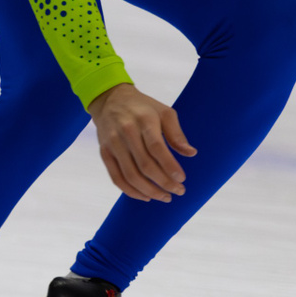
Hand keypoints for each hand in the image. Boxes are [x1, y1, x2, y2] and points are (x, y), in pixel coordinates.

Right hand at [87, 83, 195, 202]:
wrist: (110, 99)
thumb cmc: (143, 108)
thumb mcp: (164, 112)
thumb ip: (176, 134)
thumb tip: (191, 153)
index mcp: (144, 120)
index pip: (156, 148)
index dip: (169, 166)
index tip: (182, 179)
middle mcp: (126, 132)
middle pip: (144, 165)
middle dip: (163, 182)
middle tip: (179, 191)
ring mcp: (113, 144)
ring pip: (130, 175)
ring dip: (149, 191)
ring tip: (165, 197)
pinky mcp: (104, 153)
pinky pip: (116, 178)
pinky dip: (131, 191)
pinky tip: (145, 196)